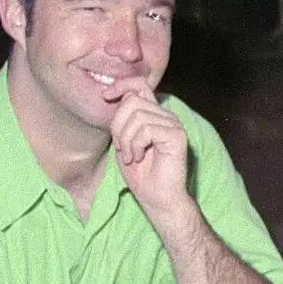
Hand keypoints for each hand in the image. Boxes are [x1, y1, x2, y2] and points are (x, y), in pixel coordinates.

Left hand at [107, 80, 194, 228]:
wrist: (158, 199)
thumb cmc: (141, 174)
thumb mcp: (124, 141)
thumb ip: (123, 120)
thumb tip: (117, 97)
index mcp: (154, 114)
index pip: (139, 84)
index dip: (121, 85)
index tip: (105, 96)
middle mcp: (166, 116)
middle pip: (132, 101)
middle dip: (118, 125)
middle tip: (121, 147)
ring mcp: (173, 124)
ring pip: (137, 115)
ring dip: (126, 139)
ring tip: (130, 156)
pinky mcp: (176, 136)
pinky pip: (146, 129)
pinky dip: (136, 144)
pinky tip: (138, 158)